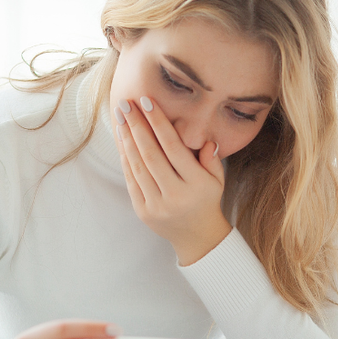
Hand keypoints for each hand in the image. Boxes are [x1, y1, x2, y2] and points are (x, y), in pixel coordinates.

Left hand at [114, 96, 232, 264]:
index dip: (159, 123)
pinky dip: (125, 159)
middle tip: (126, 104)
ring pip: (138, 166)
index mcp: (197, 185)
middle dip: (137, 126)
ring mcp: (157, 205)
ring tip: (121, 118)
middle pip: (151, 154)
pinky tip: (122, 140)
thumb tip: (204, 140)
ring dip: (127, 139)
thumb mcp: (217, 180)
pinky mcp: (143, 212)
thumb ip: (211, 159)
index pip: (174, 148)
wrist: (196, 236)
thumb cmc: (206, 199)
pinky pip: (131, 180)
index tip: (147, 102)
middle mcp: (176, 196)